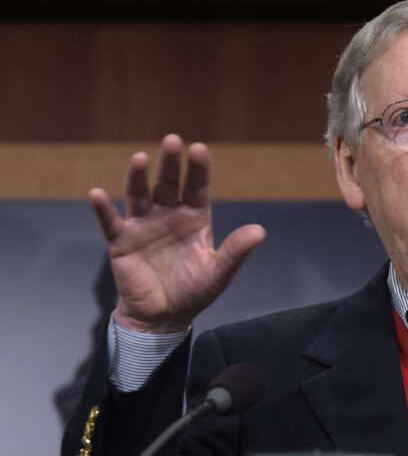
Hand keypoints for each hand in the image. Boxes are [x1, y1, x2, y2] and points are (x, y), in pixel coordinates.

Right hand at [90, 134, 265, 332]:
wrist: (164, 317)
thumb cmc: (194, 291)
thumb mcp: (219, 272)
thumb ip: (236, 251)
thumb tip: (259, 231)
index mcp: (195, 218)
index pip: (198, 187)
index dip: (198, 169)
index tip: (199, 148)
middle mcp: (169, 214)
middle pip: (168, 183)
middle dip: (170, 163)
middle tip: (172, 140)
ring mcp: (144, 225)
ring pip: (140, 194)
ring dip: (138, 177)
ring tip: (140, 158)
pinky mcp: (121, 241)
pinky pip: (111, 222)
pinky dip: (103, 209)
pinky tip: (97, 194)